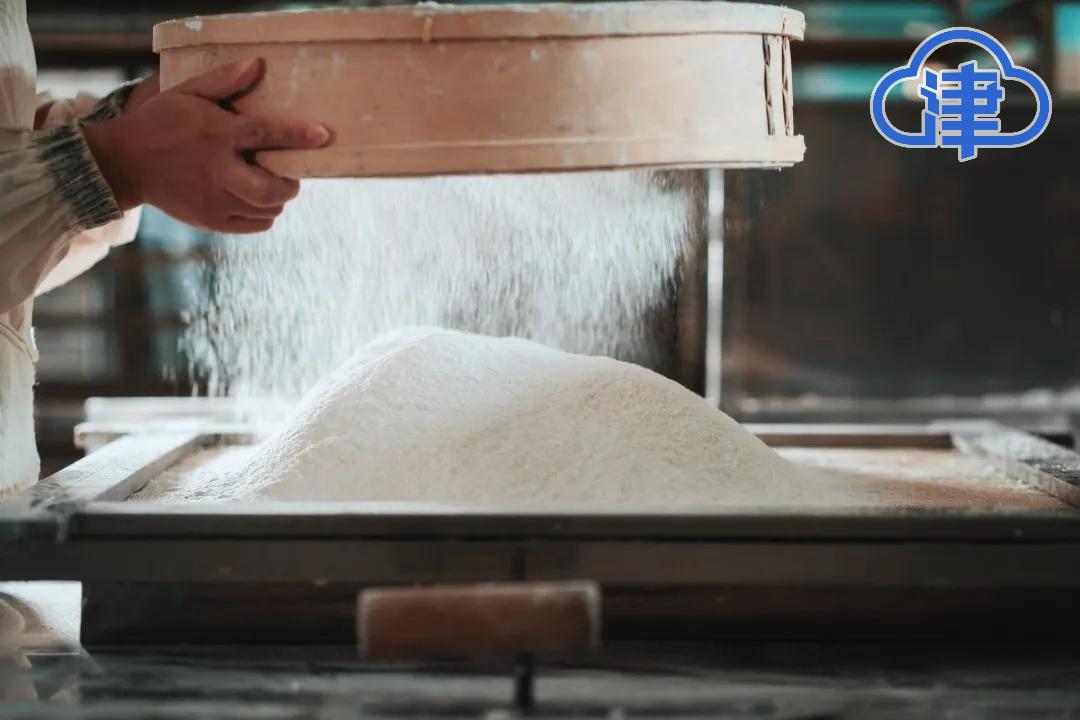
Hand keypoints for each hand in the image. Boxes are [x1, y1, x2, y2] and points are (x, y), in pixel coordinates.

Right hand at [83, 59, 328, 233]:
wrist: (125, 163)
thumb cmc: (161, 122)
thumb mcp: (187, 93)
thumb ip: (223, 81)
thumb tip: (257, 65)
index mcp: (217, 136)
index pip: (265, 134)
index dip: (296, 136)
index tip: (321, 135)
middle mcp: (218, 172)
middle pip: (270, 189)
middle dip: (290, 185)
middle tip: (290, 176)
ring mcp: (214, 200)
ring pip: (266, 210)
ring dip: (277, 199)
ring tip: (270, 185)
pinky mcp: (210, 220)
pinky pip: (254, 225)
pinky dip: (264, 215)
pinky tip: (256, 201)